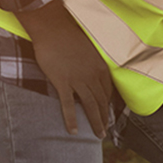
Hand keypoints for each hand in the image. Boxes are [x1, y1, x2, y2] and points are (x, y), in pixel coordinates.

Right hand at [17, 0, 113, 137]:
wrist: (53, 27)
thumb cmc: (68, 34)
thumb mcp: (88, 48)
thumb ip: (92, 61)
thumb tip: (91, 68)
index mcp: (100, 67)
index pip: (107, 91)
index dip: (108, 104)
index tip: (109, 114)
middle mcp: (93, 75)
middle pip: (101, 101)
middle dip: (105, 118)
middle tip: (106, 131)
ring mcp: (78, 80)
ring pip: (90, 105)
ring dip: (95, 122)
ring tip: (99, 135)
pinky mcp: (63, 82)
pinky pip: (68, 105)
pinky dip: (71, 119)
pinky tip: (74, 131)